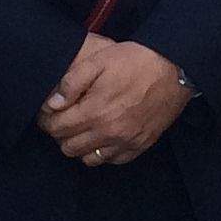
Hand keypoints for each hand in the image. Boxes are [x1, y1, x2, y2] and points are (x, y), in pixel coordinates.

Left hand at [39, 37, 191, 165]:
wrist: (174, 69)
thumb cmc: (135, 61)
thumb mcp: (99, 61)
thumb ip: (72, 82)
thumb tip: (53, 104)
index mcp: (94, 111)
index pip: (57, 128)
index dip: (46, 122)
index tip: (47, 115)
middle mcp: (108, 132)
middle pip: (69, 147)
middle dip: (60, 135)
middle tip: (63, 121)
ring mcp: (125, 142)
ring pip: (89, 159)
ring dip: (80, 146)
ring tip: (82, 130)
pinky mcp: (140, 145)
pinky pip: (113, 160)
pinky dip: (103, 153)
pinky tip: (103, 137)